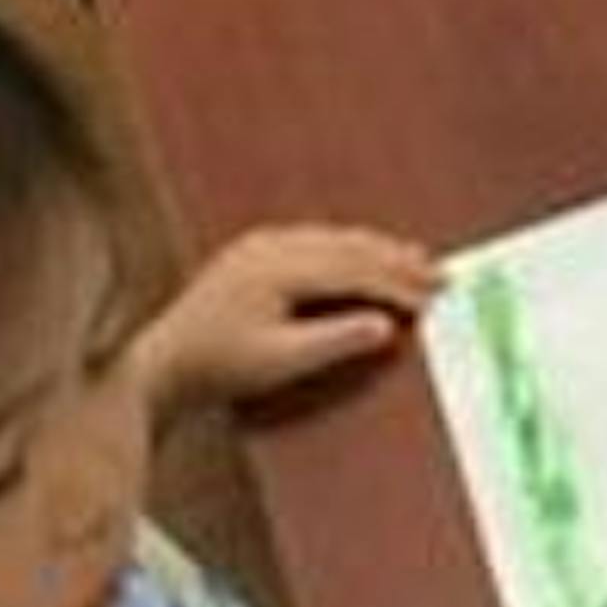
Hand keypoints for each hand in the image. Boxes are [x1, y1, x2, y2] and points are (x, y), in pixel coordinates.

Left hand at [130, 222, 440, 418]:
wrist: (164, 363)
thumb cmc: (220, 367)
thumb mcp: (282, 362)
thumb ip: (335, 341)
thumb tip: (386, 326)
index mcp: (278, 268)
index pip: (354, 272)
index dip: (398, 285)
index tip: (434, 299)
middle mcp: (271, 246)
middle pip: (349, 247)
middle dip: (398, 261)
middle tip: (442, 274)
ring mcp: (260, 245)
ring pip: (333, 239)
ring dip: (377, 249)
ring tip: (417, 259)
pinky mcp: (254, 253)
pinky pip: (314, 240)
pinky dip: (348, 248)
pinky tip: (364, 254)